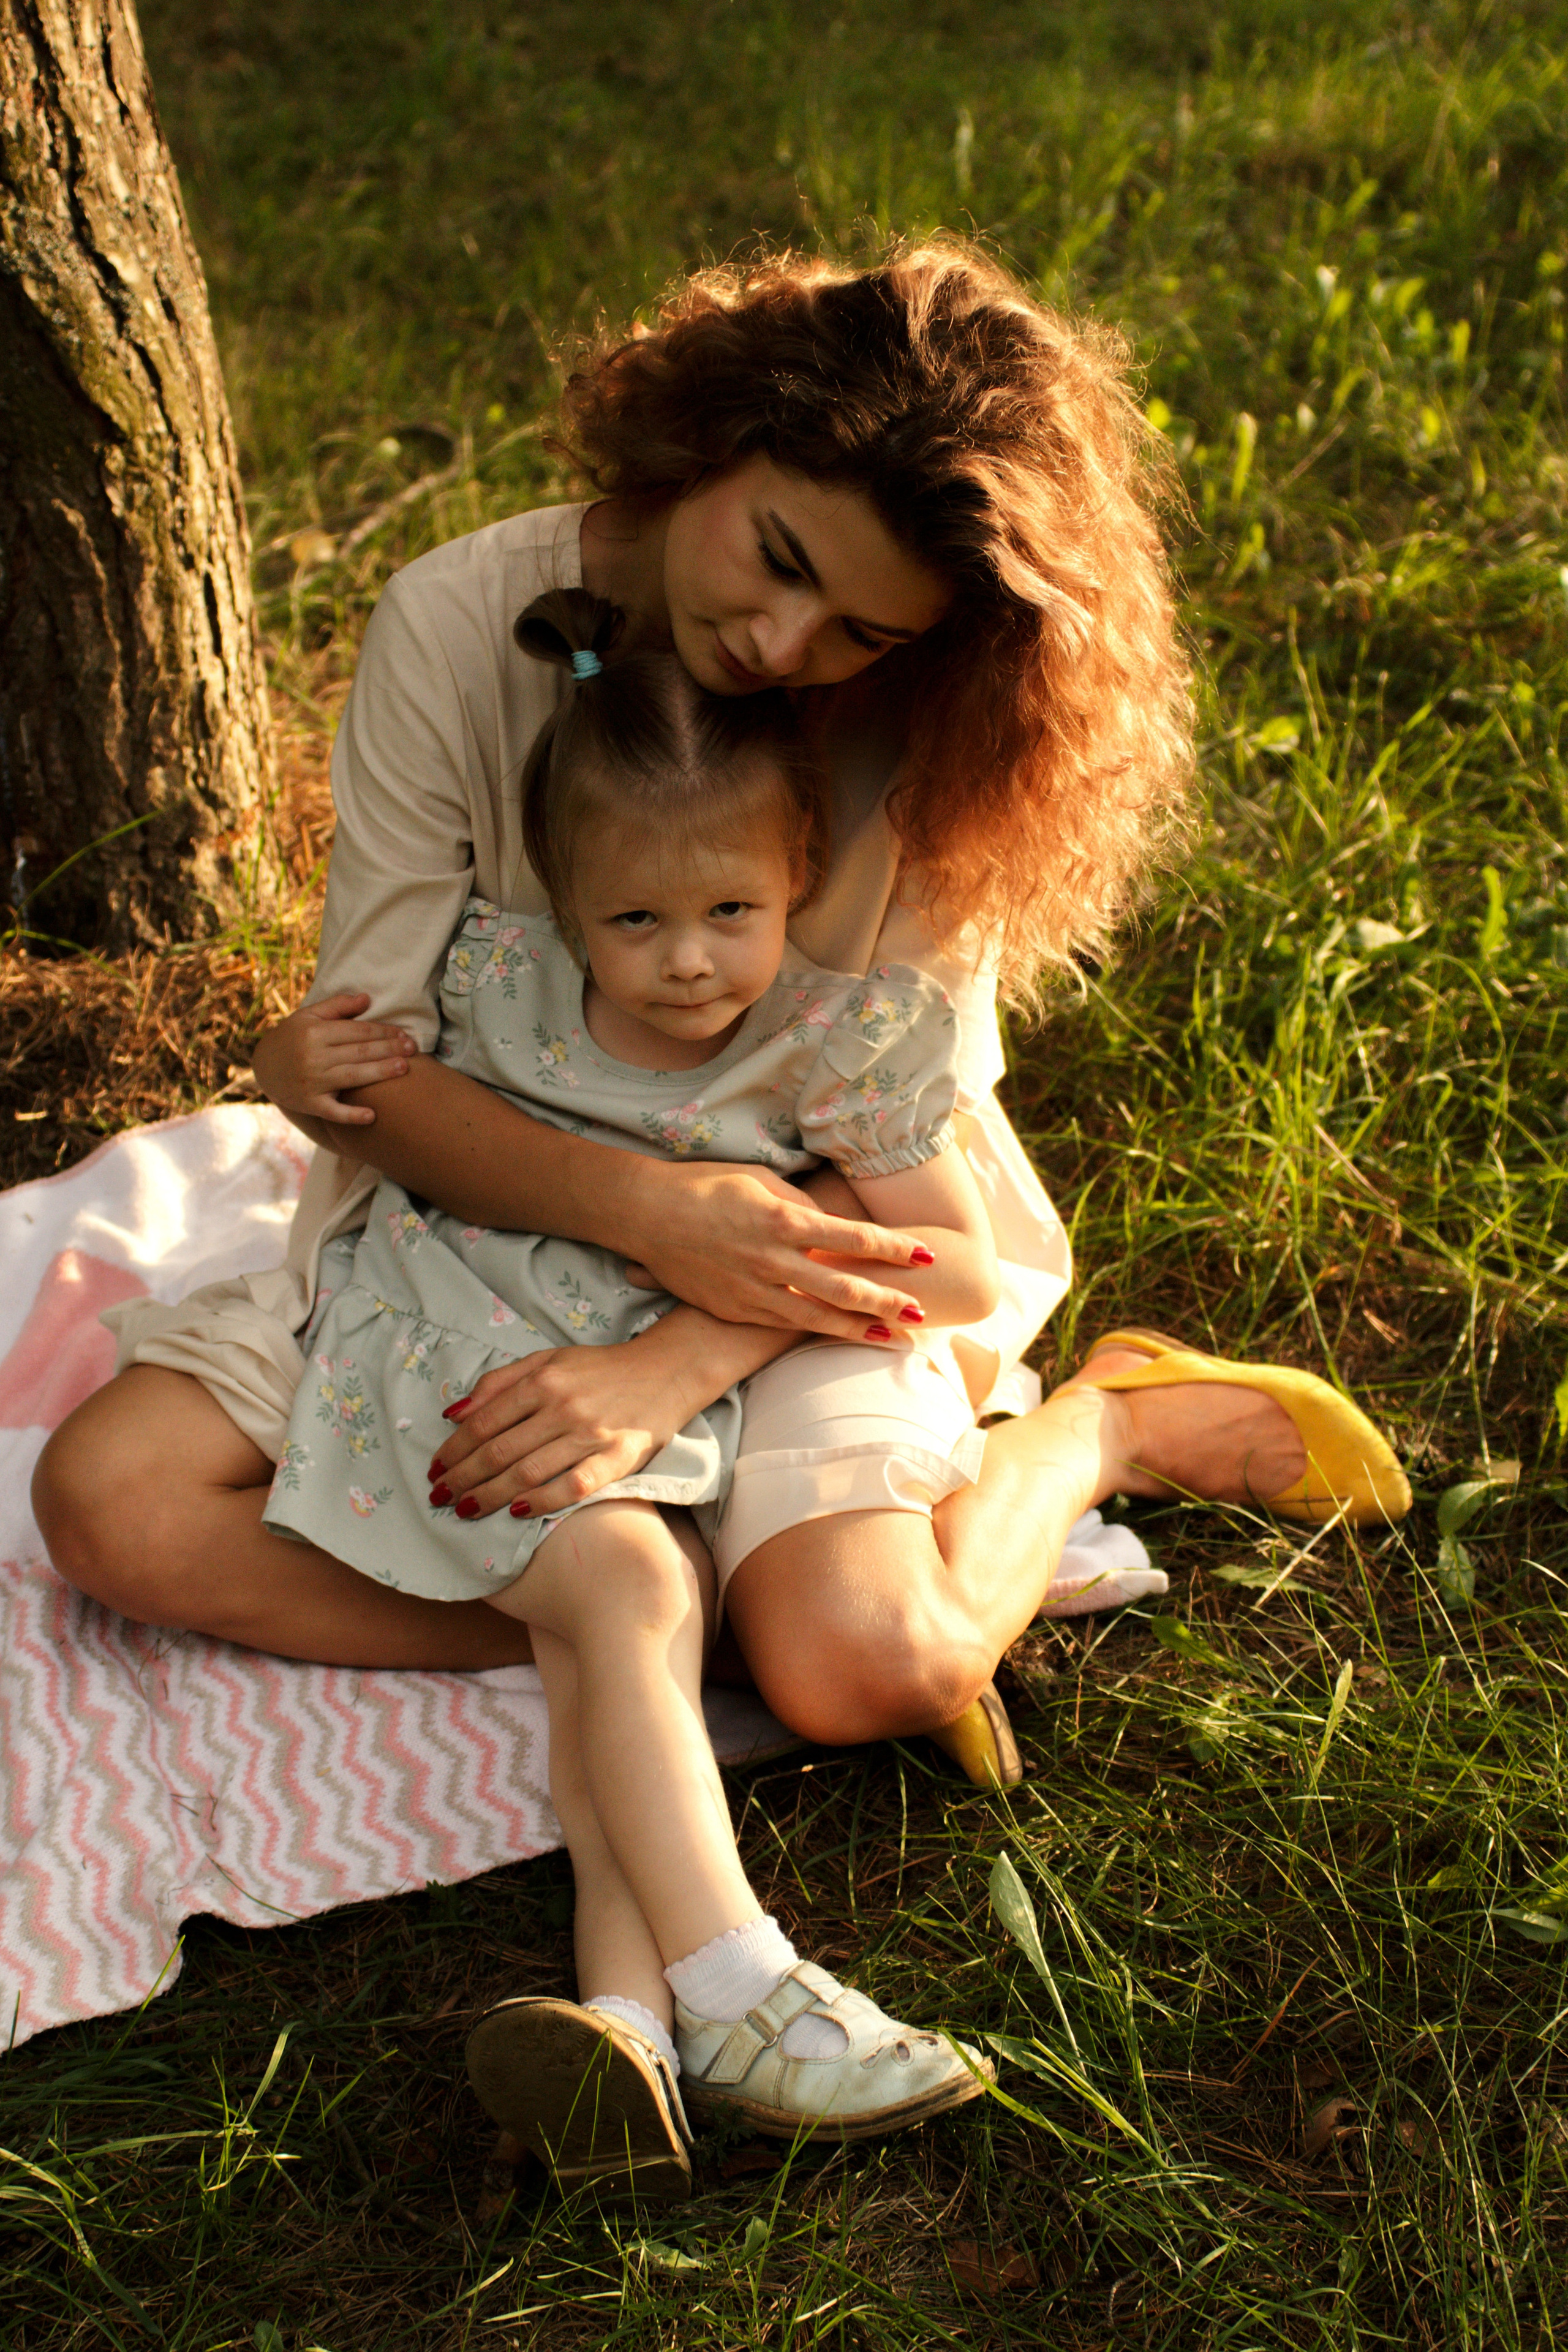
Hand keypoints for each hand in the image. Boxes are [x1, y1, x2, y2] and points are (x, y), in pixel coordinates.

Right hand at [252, 992, 418, 1125]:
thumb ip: (337, 1006)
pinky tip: (371, 1116)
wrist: (263, 1067)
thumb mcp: (308, 1016)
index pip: (357, 1031)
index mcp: (314, 1033)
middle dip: (388, 1050)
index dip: (383, 1032)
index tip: (403, 1034)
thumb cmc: (292, 1037)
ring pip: (353, 1077)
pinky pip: (334, 1111)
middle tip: (413, 1049)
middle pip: (359, 1052)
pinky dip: (352, 1115)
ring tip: (404, 1069)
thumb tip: (367, 998)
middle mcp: (313, 1057)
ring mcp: (312, 1082)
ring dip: (380, 1073)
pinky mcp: (309, 1104)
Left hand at [427, 1339, 699, 1518]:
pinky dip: (542, 1501)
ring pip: (528, 1473)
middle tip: (439, 1497)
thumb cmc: (600, 1368)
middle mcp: (563, 1408)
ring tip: (465, 1510)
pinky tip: (517, 1512)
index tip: (434, 1470)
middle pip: (499, 1452)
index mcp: (543, 1381)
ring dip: (490, 1496)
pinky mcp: (617, 1458)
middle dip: (463, 1478)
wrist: (667, 1370)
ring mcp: (591, 1435)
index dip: (453, 1451)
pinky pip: (573, 1487)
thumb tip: (453, 1413)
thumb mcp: (548, 1360)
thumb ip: (500, 1382)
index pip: (484, 1424)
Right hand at [620, 1161, 929, 1339]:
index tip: (924, 1256)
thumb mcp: (760, 1181)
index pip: (853, 1238)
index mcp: (783, 1220)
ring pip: (817, 1317)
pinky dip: (816, 1331)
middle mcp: (772, 1260)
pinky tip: (839, 1335)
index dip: (893, 1249)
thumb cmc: (706, 1186)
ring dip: (859, 1328)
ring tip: (892, 1337)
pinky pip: (784, 1324)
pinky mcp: (735, 1309)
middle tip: (920, 1309)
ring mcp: (753, 1290)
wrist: (647, 1215)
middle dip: (887, 1301)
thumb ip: (800, 1204)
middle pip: (843, 1287)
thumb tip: (830, 1226)